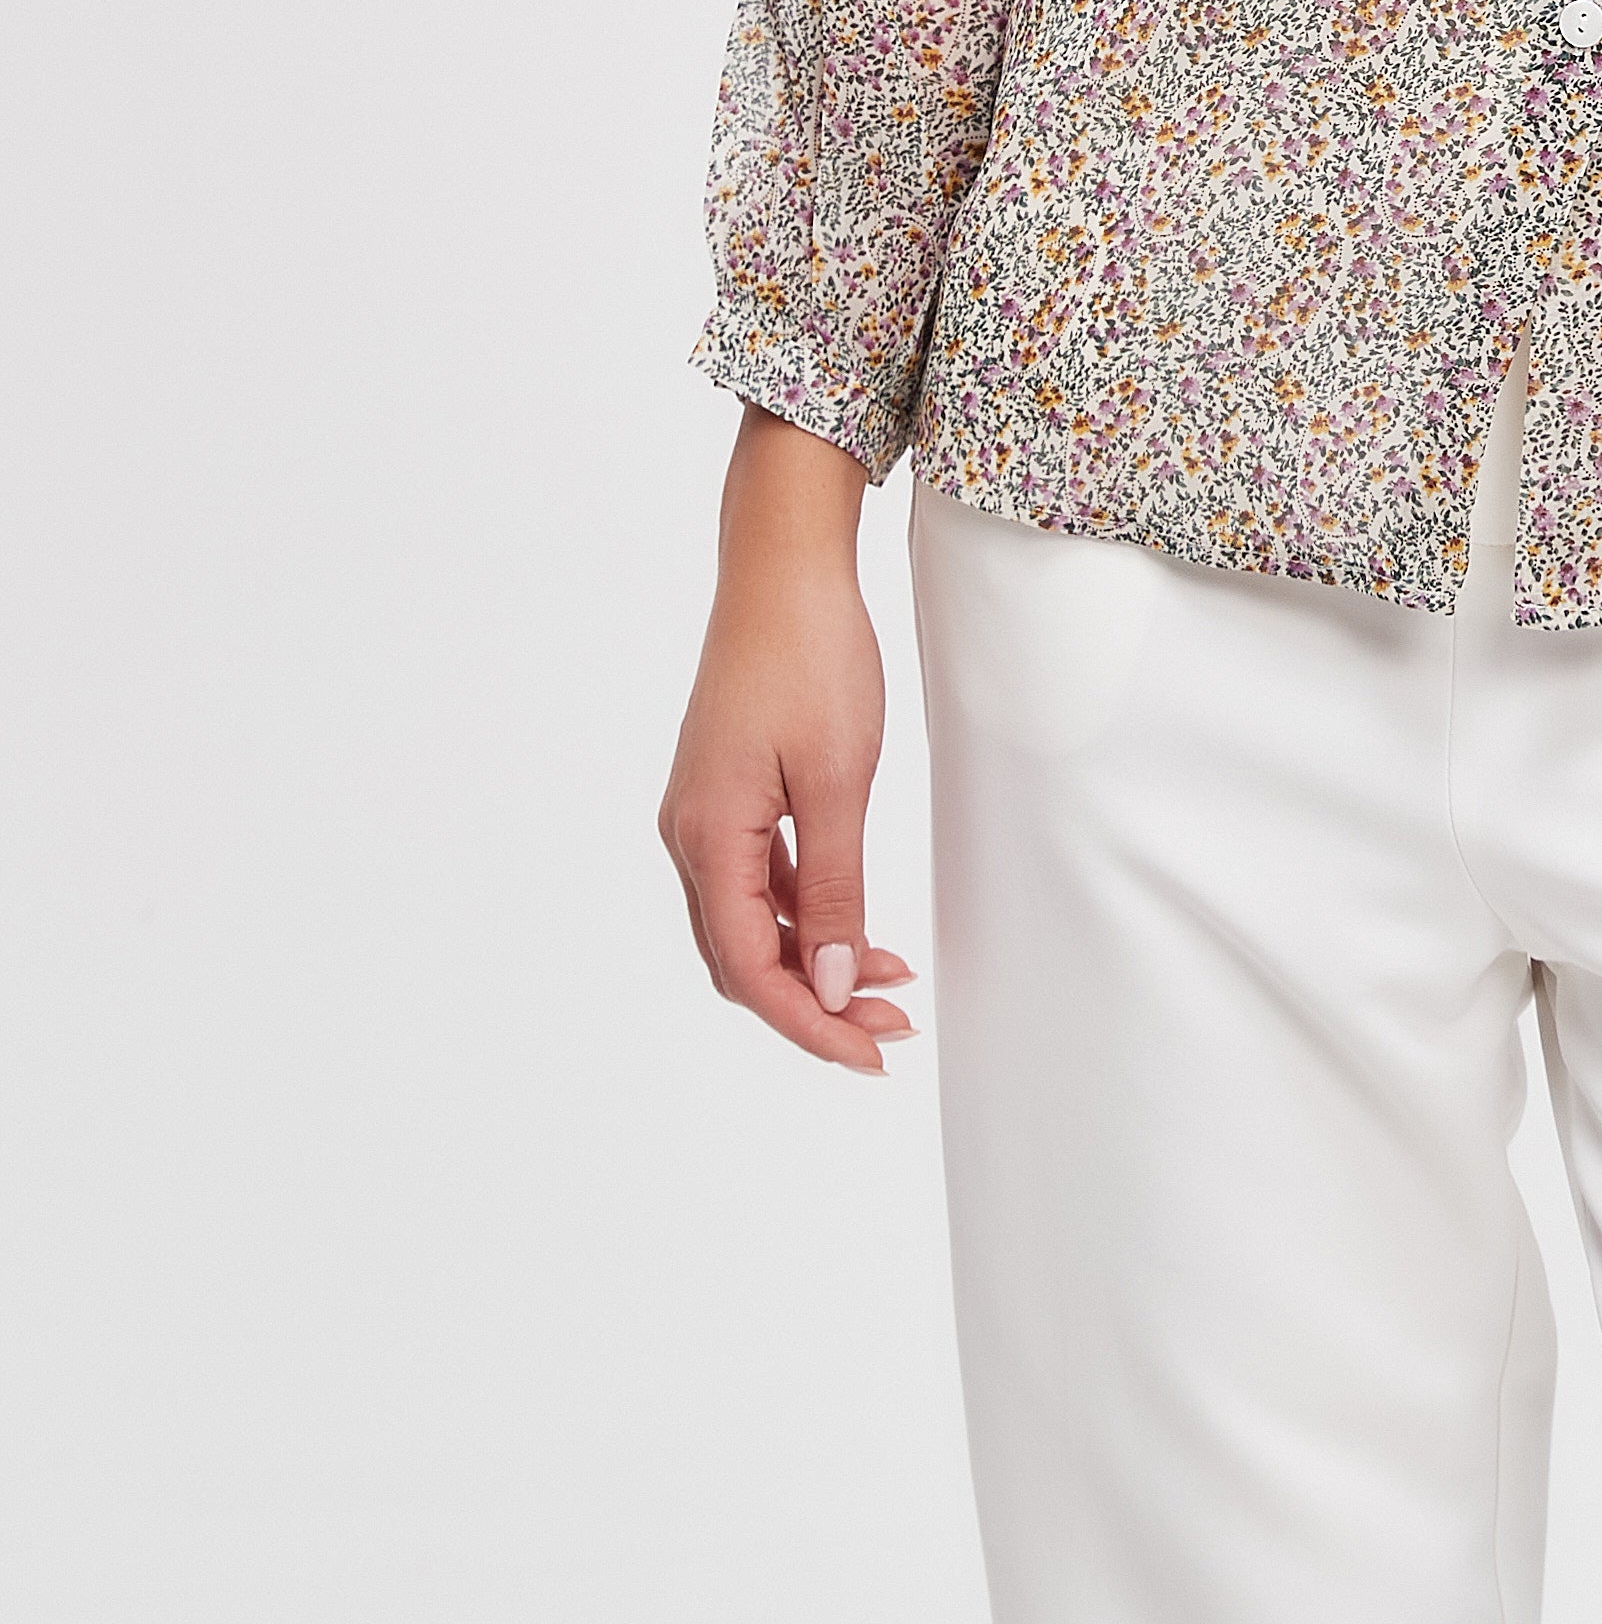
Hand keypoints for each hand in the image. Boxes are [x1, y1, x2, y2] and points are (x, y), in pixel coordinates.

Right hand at [658, 409, 917, 1073]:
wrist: (784, 569)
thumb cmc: (811, 658)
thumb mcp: (837, 781)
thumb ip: (831, 890)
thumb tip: (825, 984)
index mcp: (707, 836)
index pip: (748, 968)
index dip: (807, 1024)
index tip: (870, 1055)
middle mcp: (688, 834)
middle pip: (740, 959)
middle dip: (813, 1004)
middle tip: (890, 1027)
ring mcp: (703, 814)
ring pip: (747, 924)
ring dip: (810, 963)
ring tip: (888, 984)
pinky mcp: (724, 794)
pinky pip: (754, 881)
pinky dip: (802, 915)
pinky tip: (853, 927)